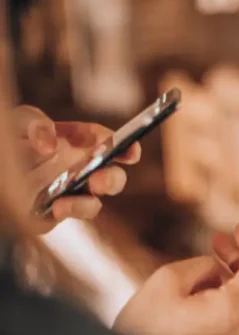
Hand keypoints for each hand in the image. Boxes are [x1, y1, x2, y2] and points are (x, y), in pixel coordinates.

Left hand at [14, 105, 141, 232]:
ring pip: (95, 202)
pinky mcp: (57, 211)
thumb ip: (36, 124)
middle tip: (100, 180)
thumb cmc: (10, 139)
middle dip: (112, 179)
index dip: (125, 146)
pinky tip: (59, 205)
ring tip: (74, 198)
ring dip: (90, 201)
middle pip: (111, 176)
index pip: (108, 143)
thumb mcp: (20, 121)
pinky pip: (73, 213)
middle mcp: (80, 168)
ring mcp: (70, 192)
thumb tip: (50, 146)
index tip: (130, 151)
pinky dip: (73, 210)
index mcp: (78, 143)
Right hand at [114, 222, 238, 334]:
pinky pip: (231, 319)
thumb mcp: (169, 279)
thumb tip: (217, 270)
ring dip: (230, 278)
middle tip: (218, 240)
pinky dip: (224, 298)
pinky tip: (200, 289)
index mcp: (234, 309)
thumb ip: (203, 265)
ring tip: (205, 262)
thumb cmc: (142, 326)